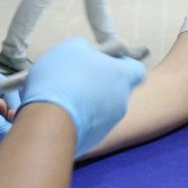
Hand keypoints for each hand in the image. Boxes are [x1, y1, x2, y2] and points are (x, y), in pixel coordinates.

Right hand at [20, 38, 145, 154]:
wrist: (49, 121)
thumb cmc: (64, 77)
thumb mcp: (72, 47)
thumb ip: (87, 48)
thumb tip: (91, 55)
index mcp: (122, 77)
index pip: (137, 70)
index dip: (123, 64)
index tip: (106, 62)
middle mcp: (121, 102)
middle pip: (115, 89)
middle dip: (98, 83)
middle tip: (75, 77)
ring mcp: (108, 124)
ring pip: (100, 107)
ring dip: (85, 101)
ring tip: (59, 95)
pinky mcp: (92, 140)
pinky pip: (87, 124)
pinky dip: (75, 118)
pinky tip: (56, 112)